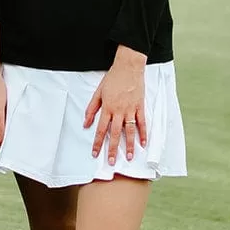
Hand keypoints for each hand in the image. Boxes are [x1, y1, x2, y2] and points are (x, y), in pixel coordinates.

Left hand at [84, 50, 147, 166]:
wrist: (128, 67)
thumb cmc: (112, 78)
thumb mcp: (98, 92)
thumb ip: (92, 109)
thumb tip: (85, 123)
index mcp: (107, 108)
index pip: (101, 129)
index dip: (98, 143)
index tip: (95, 153)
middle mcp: (119, 111)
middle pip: (115, 133)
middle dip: (112, 149)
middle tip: (111, 162)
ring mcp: (130, 109)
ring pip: (130, 131)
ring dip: (128, 145)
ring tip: (129, 157)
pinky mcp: (140, 106)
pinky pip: (142, 122)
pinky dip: (143, 133)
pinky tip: (143, 143)